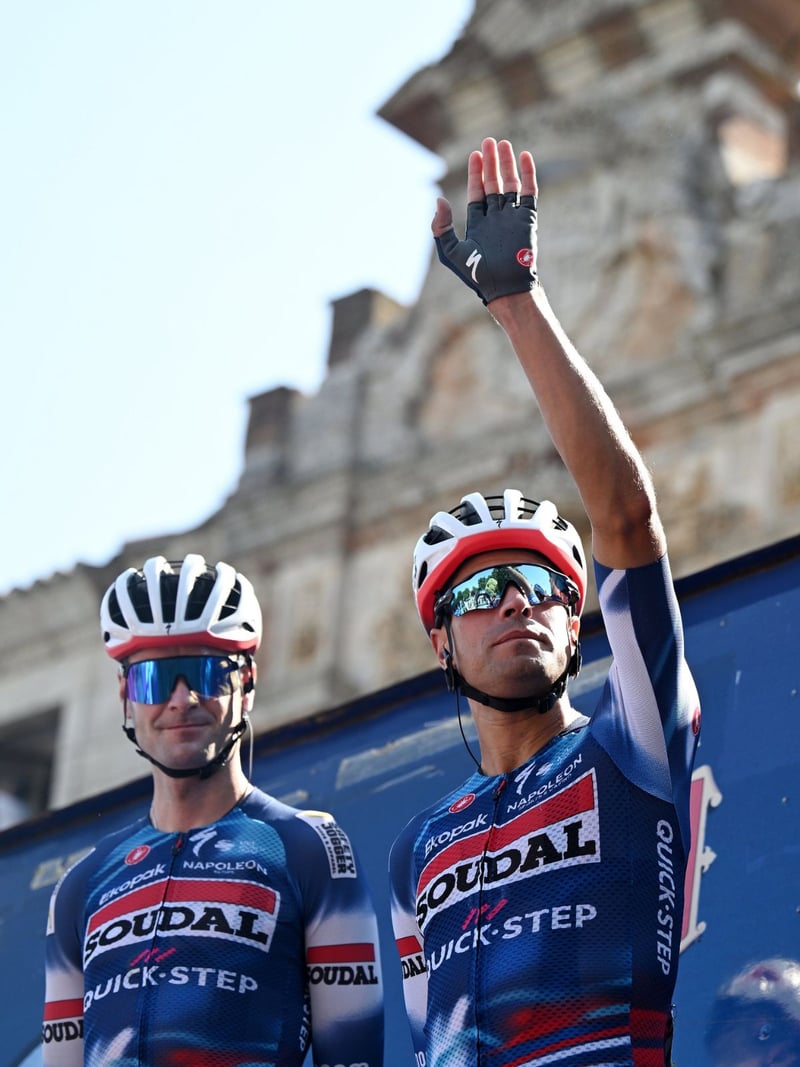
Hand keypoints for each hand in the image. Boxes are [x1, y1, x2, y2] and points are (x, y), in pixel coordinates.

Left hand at [432, 137, 537, 304]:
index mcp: (478, 223)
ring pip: (510, 184)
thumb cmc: (476, 273)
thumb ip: (441, 226)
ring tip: (503, 144)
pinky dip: (528, 174)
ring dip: (507, 164)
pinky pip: (530, 193)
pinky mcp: (528, 219)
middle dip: (491, 163)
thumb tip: (439, 199)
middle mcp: (496, 218)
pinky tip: (525, 157)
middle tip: (489, 141)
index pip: (477, 192)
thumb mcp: (450, 251)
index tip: (475, 154)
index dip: (475, 173)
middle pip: (493, 184)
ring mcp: (512, 217)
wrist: (503, 286)